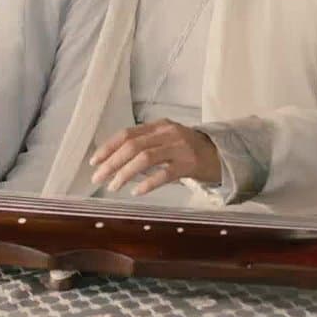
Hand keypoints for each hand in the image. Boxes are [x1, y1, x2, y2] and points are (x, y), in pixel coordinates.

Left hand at [89, 120, 221, 195]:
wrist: (222, 155)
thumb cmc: (189, 150)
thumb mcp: (166, 140)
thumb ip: (145, 144)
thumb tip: (115, 160)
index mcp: (159, 126)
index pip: (127, 133)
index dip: (108, 147)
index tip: (94, 162)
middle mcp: (167, 133)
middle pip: (132, 145)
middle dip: (111, 162)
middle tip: (98, 178)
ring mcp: (179, 147)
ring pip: (145, 158)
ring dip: (125, 173)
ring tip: (113, 186)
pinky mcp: (189, 164)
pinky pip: (164, 173)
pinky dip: (148, 182)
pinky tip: (137, 191)